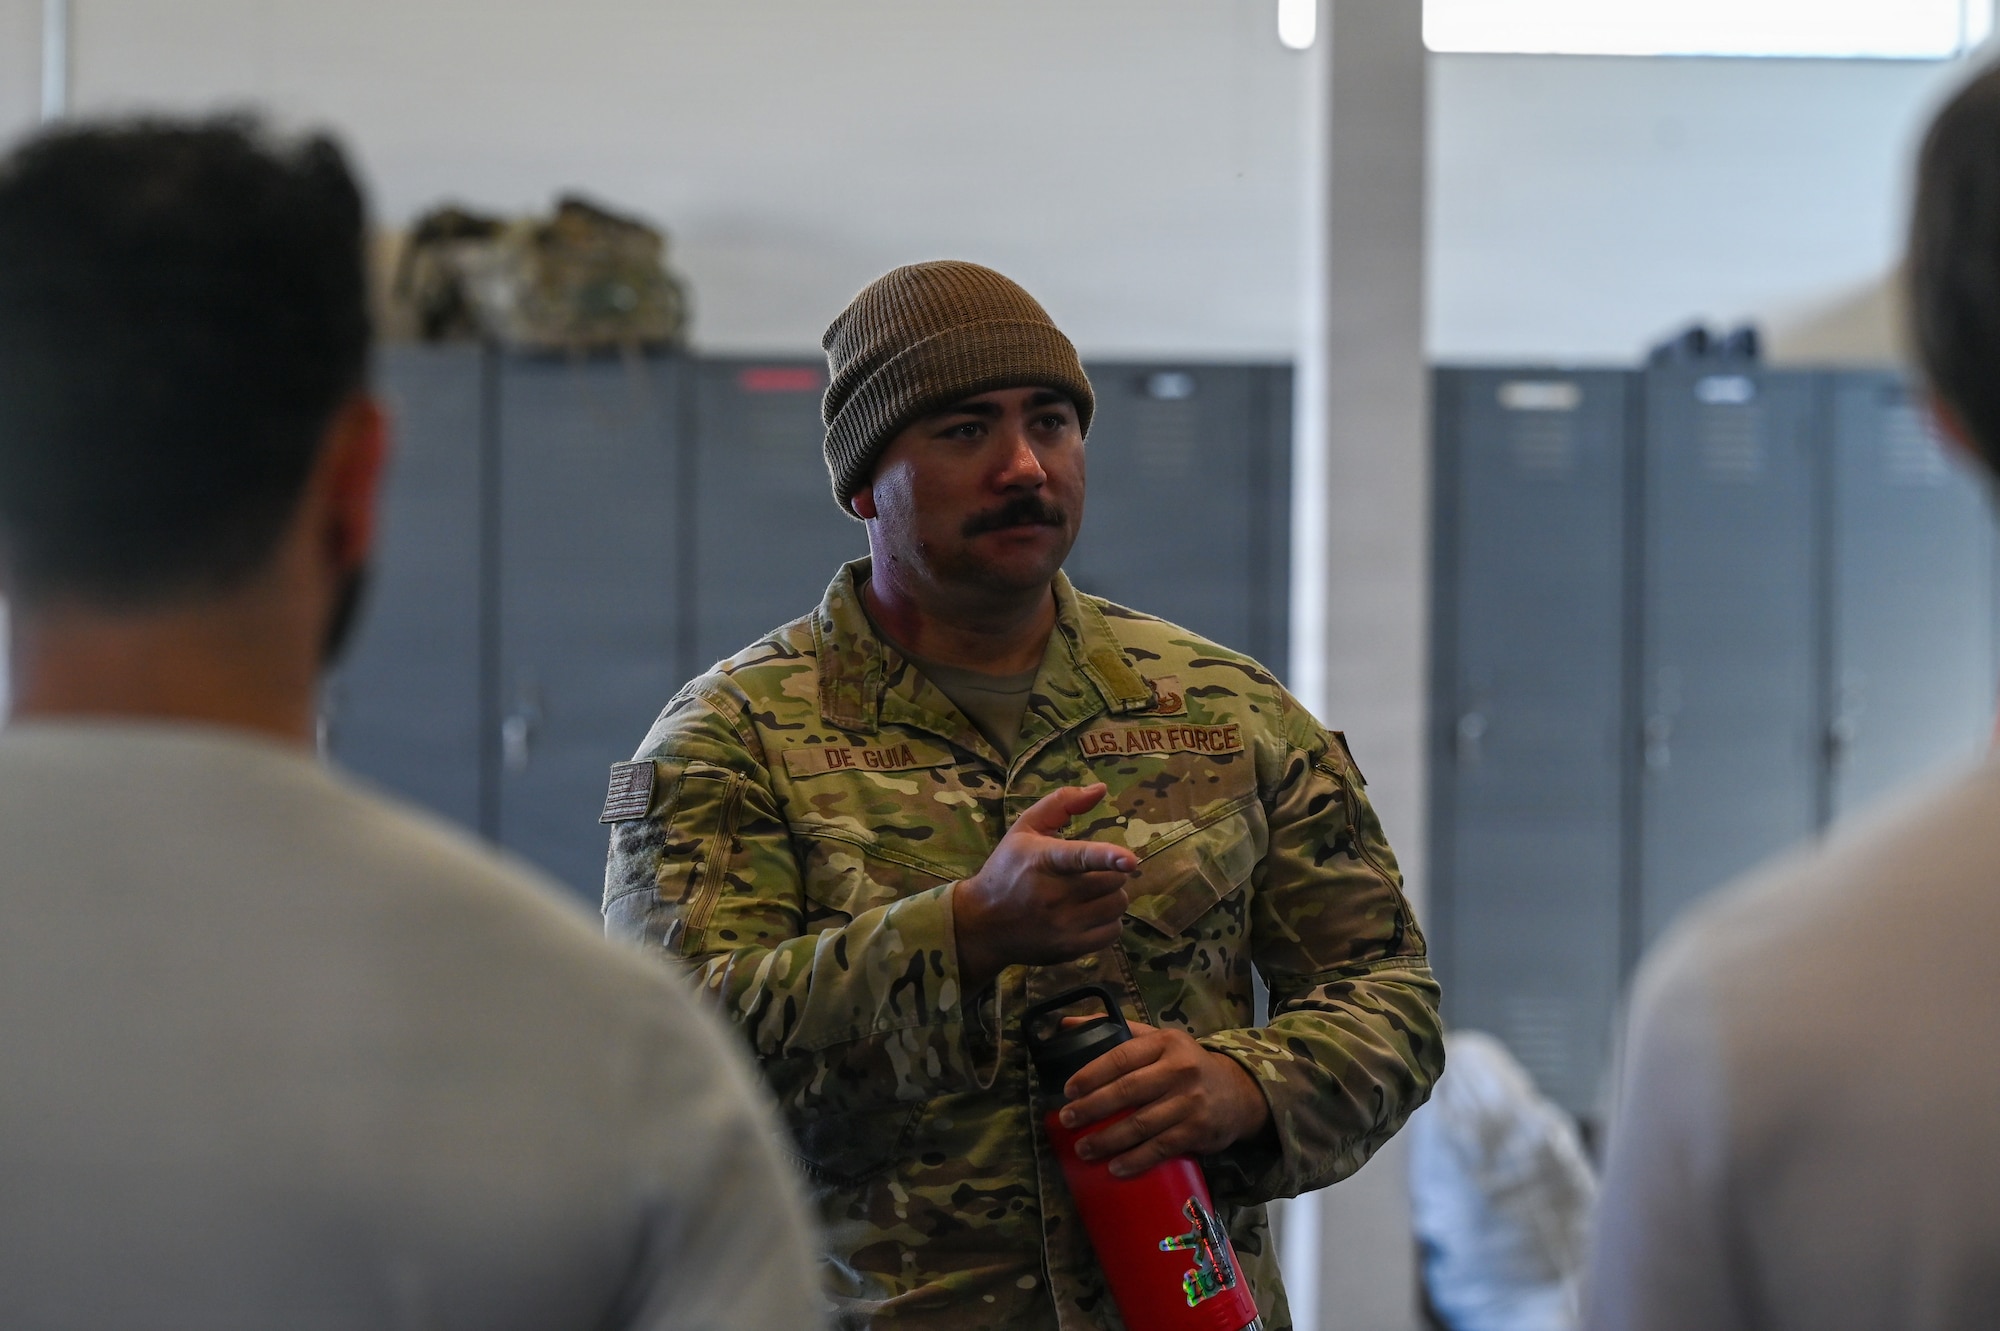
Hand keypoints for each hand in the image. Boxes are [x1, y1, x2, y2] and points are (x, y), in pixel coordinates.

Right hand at [952, 785, 1138, 992]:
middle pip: (1112, 881)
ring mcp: (1062, 926)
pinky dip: (1109, 921)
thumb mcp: (1025, 829)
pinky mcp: (1069, 948)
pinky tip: (1090, 914)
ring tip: (1091, 893)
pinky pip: (1113, 932)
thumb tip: (1101, 789)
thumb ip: (1062, 804)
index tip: (1130, 860)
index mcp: (1042, 860)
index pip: (1079, 857)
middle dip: (1111, 872)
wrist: (981, 924)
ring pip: (1117, 906)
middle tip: (1093, 873)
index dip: (1107, 857)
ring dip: (1112, 896)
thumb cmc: (1008, 869)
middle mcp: (1053, 895)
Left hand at [1058, 1020, 1270, 1178]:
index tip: (1068, 1090)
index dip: (1091, 1073)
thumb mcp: (1159, 1040)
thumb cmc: (1186, 1065)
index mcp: (1165, 1043)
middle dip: (1092, 1107)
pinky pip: (1160, 1148)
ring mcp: (1190, 1102)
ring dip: (1108, 1139)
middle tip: (1067, 1120)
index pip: (1121, 1056)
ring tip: (1083, 1149)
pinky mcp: (1197, 1131)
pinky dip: (1135, 1159)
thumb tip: (1065, 1025)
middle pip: (1128, 1090)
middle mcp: (1180, 1070)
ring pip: (1141, 1124)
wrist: (1238, 1093)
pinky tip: (1115, 1167)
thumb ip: (1117, 1031)